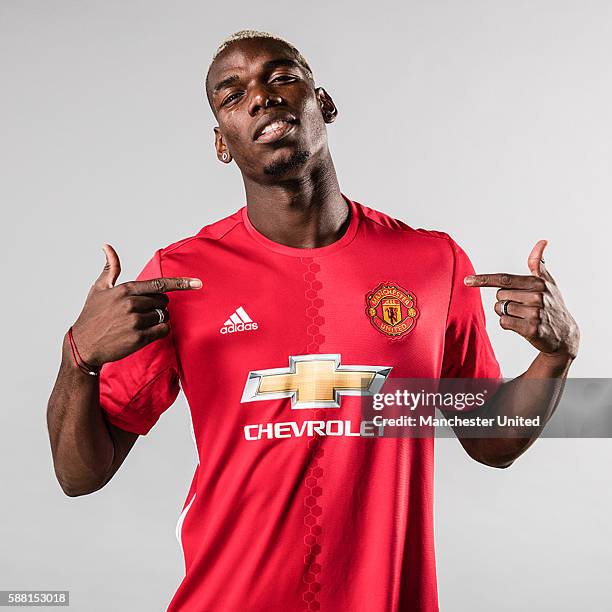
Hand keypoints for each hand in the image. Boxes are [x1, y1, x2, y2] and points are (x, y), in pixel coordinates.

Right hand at [69, 244, 201, 366]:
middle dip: (157, 306)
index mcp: (125, 290)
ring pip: (163, 316)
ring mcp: (135, 320)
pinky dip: (159, 331)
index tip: (197, 283)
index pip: (159, 284)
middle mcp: (131, 303)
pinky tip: (145, 333)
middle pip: (163, 301)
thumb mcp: (98, 289)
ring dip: (157, 320)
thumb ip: (110, 268)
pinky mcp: (138, 337)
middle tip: (141, 313)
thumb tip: (107, 246)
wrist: (83, 346)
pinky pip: (163, 330)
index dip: (180, 283)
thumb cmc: (92, 316)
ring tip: (138, 324)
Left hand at [464, 240, 578, 359]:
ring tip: (523, 316)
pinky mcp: (531, 329)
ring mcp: (535, 313)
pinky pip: (504, 322)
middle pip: (499, 295)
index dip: (484, 279)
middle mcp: (537, 296)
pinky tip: (522, 325)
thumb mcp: (548, 283)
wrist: (565, 334)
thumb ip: (538, 264)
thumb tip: (542, 241)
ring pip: (500, 309)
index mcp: (538, 283)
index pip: (504, 279)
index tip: (467, 280)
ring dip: (505, 313)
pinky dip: (508, 324)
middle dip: (504, 300)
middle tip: (521, 306)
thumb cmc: (552, 304)